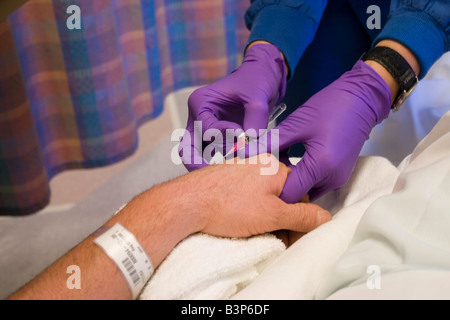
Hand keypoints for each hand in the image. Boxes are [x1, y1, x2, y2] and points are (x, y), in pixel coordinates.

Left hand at [177, 154, 330, 237]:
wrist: (186, 202)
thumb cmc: (227, 206)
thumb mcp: (272, 216)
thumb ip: (302, 216)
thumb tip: (325, 218)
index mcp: (275, 168)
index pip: (302, 194)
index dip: (300, 218)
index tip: (291, 235)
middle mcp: (260, 163)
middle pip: (283, 195)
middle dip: (281, 218)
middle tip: (272, 236)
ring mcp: (241, 168)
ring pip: (264, 196)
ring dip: (265, 215)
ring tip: (252, 229)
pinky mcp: (226, 176)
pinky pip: (247, 194)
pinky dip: (248, 208)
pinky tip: (237, 220)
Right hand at [179, 43, 286, 170]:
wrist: (262, 77)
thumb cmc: (256, 81)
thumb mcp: (257, 98)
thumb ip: (254, 121)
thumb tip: (251, 145)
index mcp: (200, 102)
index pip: (206, 130)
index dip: (225, 137)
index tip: (243, 137)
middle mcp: (197, 117)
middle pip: (187, 148)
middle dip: (198, 165)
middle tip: (215, 179)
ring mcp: (203, 129)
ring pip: (197, 155)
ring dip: (210, 166)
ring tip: (231, 174)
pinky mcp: (214, 138)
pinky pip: (211, 156)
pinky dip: (220, 164)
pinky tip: (236, 169)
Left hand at [242, 60, 391, 202]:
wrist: (361, 99)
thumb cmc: (328, 107)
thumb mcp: (295, 124)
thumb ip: (269, 143)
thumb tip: (244, 153)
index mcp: (320, 166)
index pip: (289, 194)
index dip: (270, 189)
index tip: (255, 180)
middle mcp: (331, 179)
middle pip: (298, 194)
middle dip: (279, 185)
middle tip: (261, 171)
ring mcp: (338, 179)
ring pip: (306, 190)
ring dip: (290, 181)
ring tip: (274, 165)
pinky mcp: (339, 174)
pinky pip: (315, 183)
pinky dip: (301, 176)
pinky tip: (289, 160)